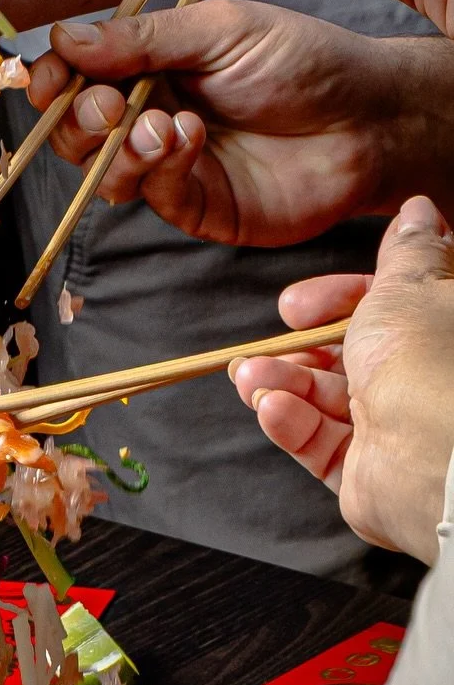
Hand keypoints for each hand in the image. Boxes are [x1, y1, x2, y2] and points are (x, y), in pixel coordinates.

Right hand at [27, 0, 453, 243]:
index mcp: (149, 66)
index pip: (77, 77)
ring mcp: (170, 166)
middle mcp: (150, 115)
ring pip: (103, 171)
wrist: (368, 118)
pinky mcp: (196, 207)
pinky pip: (150, 195)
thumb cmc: (303, 61)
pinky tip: (189, 141)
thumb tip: (63, 37)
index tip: (46, 80)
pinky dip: (158, 168)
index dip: (52, 81)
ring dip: (118, 148)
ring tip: (162, 126)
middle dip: (80, 119)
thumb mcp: (218, 30)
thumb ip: (141, 38)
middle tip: (107, 106)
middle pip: (77, 130)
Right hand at [231, 196, 453, 561]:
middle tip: (271, 340)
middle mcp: (419, 380)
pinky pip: (319, 443)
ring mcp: (394, 430)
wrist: (433, 458)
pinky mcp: (368, 473)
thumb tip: (419, 211)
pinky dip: (289, 423)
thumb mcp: (408, 287)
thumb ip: (405, 252)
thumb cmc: (426, 362)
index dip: (334, 300)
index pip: (379, 309)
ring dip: (279, 382)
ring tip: (249, 376)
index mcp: (435, 334)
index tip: (297, 305)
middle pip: (344, 355)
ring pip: (323, 399)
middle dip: (296, 346)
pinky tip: (271, 408)